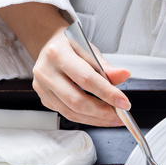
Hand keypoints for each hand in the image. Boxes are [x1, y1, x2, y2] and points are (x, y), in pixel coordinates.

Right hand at [0, 2, 130, 126]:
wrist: (49, 45)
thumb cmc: (70, 47)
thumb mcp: (89, 49)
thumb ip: (106, 66)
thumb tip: (123, 75)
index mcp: (58, 53)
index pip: (86, 78)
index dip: (107, 93)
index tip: (123, 102)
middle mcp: (46, 71)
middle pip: (76, 100)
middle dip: (102, 112)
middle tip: (119, 114)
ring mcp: (41, 87)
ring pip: (71, 112)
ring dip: (95, 119)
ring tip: (112, 118)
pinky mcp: (43, 98)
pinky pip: (67, 114)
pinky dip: (86, 118)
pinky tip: (98, 116)